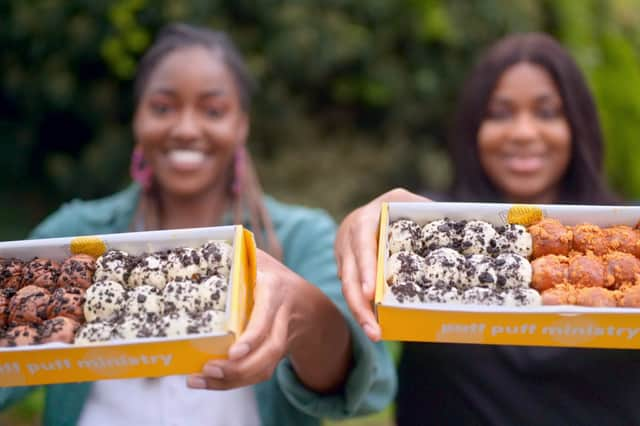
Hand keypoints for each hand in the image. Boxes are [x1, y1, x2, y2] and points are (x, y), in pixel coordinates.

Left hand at [187, 249, 350, 391]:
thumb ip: (236, 252)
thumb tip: (199, 244)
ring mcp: (280, 340)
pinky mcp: (272, 357)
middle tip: (208, 369)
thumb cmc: (272, 277)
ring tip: (198, 380)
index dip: (253, 336)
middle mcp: (282, 318)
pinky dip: (231, 382)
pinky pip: (257, 373)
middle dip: (240, 367)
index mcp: (275, 292)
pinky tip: (207, 381)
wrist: (310, 306)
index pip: (268, 318)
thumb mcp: (259, 259)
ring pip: (263, 367)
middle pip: (269, 351)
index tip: (234, 352)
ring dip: (231, 380)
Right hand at [335, 188, 429, 340]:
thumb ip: (424, 210)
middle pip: (349, 275)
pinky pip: (352, 291)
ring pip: (347, 288)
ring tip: (375, 335)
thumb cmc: (393, 209)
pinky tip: (375, 327)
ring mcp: (343, 256)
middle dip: (360, 304)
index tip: (372, 294)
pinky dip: (363, 309)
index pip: (363, 247)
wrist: (364, 213)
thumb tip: (456, 226)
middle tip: (374, 330)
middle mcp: (348, 240)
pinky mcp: (344, 270)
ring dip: (360, 313)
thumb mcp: (405, 202)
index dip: (366, 270)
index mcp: (364, 221)